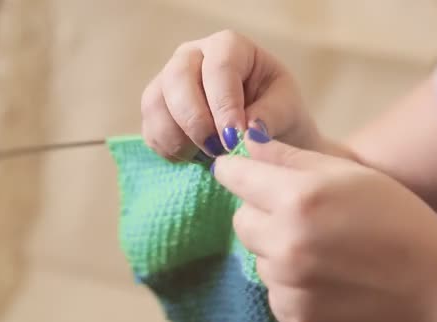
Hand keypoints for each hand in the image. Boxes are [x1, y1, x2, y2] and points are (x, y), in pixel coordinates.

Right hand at [140, 30, 318, 161]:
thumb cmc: (277, 112)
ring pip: (155, 103)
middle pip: (177, 78)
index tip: (233, 138)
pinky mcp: (157, 109)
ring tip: (207, 158)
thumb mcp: (287, 110)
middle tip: (217, 151)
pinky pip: (150, 128)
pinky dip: (168, 149)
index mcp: (229, 47)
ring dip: (177, 138)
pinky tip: (193, 160)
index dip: (223, 104)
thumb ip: (270, 116)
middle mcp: (192, 56)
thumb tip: (248, 131)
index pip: (219, 67)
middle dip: (196, 121)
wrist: (265, 131)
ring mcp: (168, 81)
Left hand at [212, 127, 436, 321]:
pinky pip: (276, 293)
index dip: (237, 170)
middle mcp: (286, 244)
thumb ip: (292, 157)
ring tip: (325, 252)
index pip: (235, 176)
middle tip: (301, 215)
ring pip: (259, 259)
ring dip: (279, 252)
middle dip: (261, 214)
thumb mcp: (353, 175)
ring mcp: (289, 287)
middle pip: (241, 221)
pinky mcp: (296, 320)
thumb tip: (247, 144)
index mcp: (300, 198)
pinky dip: (293, 286)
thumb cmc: (402, 223)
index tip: (240, 171)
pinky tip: (329, 281)